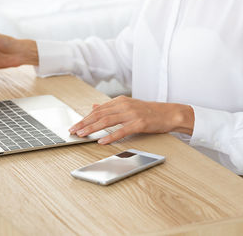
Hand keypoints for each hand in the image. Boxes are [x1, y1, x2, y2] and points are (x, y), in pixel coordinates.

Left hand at [69, 96, 193, 144]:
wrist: (169, 113)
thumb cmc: (149, 111)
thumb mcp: (128, 105)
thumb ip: (110, 107)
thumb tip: (94, 107)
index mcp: (120, 101)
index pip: (98, 110)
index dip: (84, 118)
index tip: (74, 125)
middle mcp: (124, 105)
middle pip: (99, 114)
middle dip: (84, 123)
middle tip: (72, 130)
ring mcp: (132, 114)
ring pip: (107, 121)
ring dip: (92, 128)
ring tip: (82, 134)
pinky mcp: (140, 123)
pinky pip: (122, 130)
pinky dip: (110, 136)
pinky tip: (102, 141)